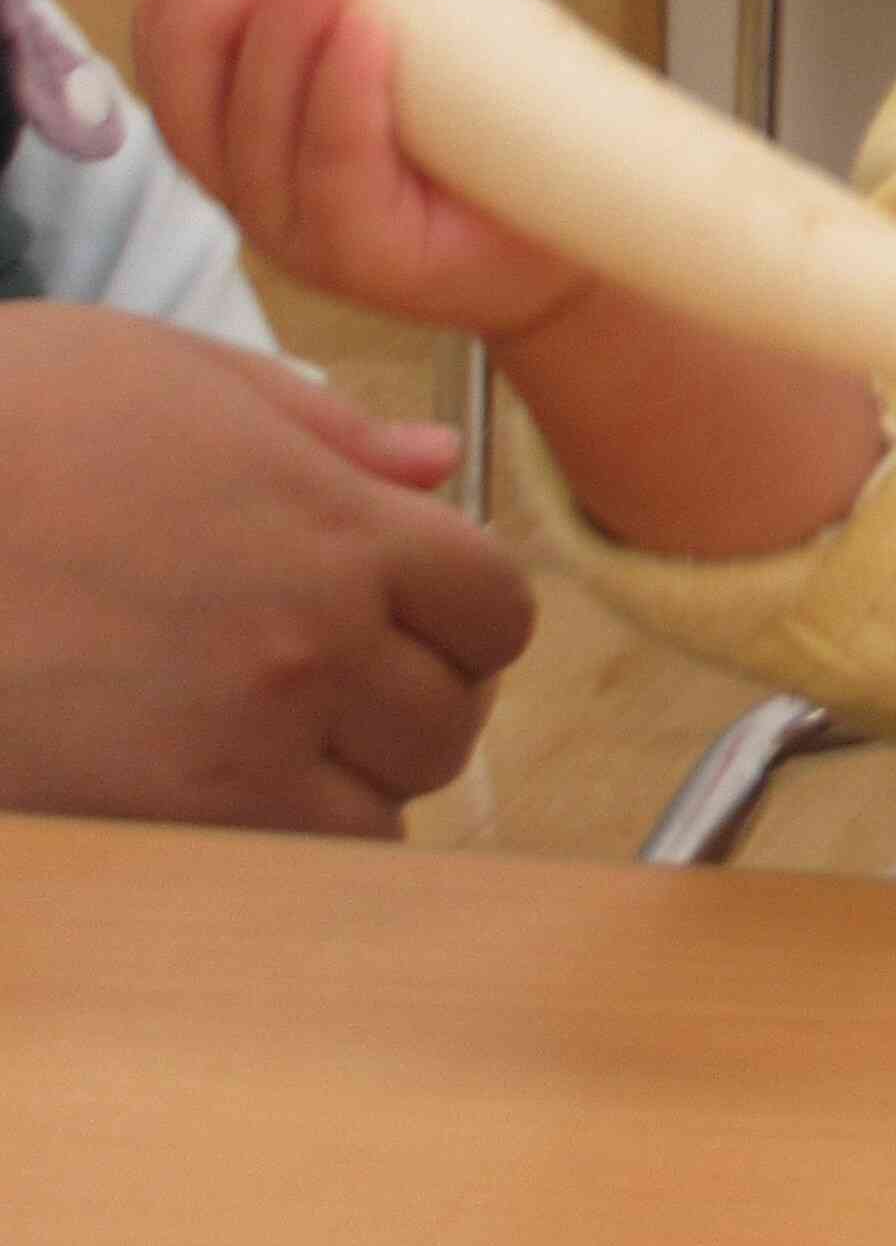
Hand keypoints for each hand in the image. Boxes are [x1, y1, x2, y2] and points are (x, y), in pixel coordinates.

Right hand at [0, 302, 533, 835]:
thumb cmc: (6, 418)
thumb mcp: (177, 375)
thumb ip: (326, 429)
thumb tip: (434, 464)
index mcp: (335, 530)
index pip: (497, 608)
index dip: (468, 608)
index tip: (423, 603)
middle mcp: (307, 649)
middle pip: (449, 722)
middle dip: (417, 697)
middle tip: (352, 672)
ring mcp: (229, 752)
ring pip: (374, 816)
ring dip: (349, 781)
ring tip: (281, 734)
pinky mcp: (145, 827)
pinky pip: (272, 869)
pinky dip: (272, 843)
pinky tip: (215, 783)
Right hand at [130, 0, 593, 343]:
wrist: (572, 223)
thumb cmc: (487, 128)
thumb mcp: (450, 7)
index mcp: (253, 125)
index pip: (176, 76)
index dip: (174, 16)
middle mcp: (260, 183)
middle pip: (197, 108)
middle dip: (222, 20)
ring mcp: (305, 229)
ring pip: (260, 138)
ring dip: (287, 44)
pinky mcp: (367, 257)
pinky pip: (336, 174)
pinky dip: (343, 100)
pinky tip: (367, 39)